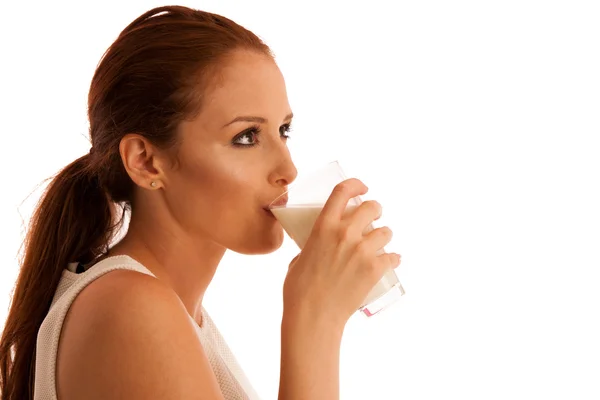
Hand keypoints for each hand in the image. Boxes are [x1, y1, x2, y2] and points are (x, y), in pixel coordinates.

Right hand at [282, 178, 400, 328]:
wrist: (313, 316)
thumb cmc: (299, 290)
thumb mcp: (299, 258)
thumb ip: (313, 247)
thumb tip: (319, 247)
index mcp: (323, 226)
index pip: (343, 191)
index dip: (356, 184)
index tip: (362, 188)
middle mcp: (345, 233)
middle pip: (371, 207)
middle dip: (375, 210)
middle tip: (373, 217)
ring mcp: (362, 251)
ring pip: (386, 231)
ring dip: (384, 235)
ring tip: (379, 243)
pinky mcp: (375, 269)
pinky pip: (393, 256)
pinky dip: (392, 259)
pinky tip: (390, 262)